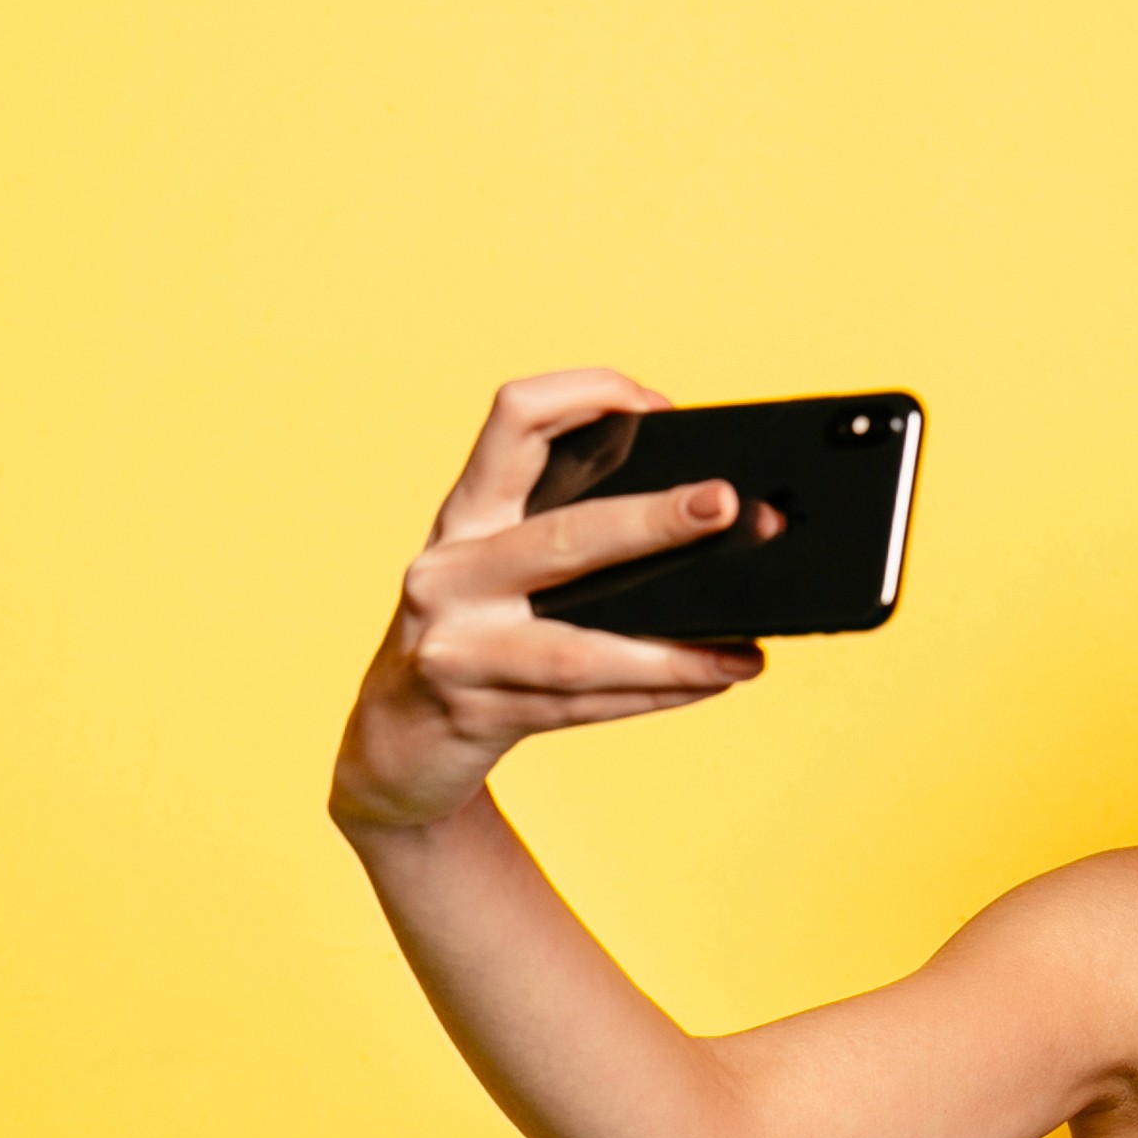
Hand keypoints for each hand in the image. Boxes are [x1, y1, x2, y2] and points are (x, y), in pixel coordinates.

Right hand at [330, 368, 773, 834]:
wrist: (394, 742)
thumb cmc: (469, 636)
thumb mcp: (492, 568)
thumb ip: (562, 534)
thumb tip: (697, 517)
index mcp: (465, 516)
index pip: (514, 421)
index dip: (584, 395)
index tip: (653, 405)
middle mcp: (451, 572)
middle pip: (564, 537)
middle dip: (651, 520)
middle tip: (723, 506)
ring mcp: (458, 648)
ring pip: (580, 651)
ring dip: (673, 654)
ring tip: (744, 655)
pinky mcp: (478, 714)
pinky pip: (587, 706)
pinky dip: (657, 694)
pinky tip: (712, 683)